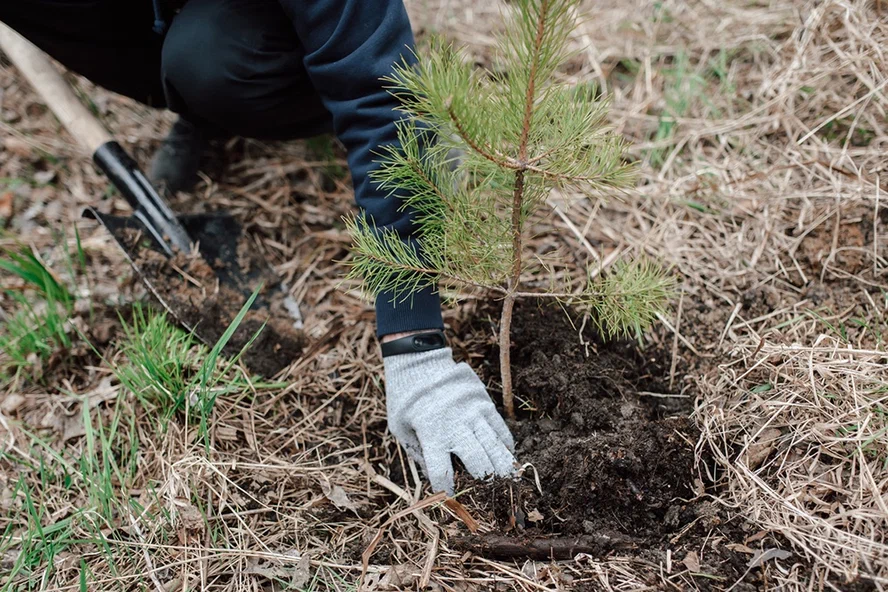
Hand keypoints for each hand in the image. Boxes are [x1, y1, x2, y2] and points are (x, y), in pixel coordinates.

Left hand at [383, 347, 515, 494]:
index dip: (447, 491)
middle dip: (486, 483)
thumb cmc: (404, 399)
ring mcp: (474, 413)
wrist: (419, 361)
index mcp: (431, 433)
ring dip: (504, 468)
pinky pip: (502, 430)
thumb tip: (438, 479)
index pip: (442, 473)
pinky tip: (506, 456)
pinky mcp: (484, 403)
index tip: (449, 496)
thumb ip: (418, 454)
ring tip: (511, 482)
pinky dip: (506, 446)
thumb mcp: (399, 428)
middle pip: (480, 464)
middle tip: (489, 493)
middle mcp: (456, 425)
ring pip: (497, 448)